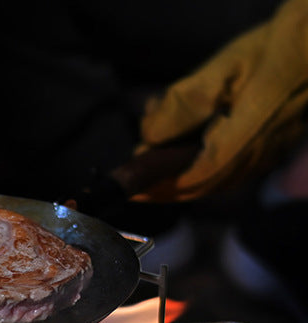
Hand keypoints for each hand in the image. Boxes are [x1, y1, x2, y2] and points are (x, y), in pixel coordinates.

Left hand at [136, 0, 307, 200]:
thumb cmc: (279, 43)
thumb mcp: (223, 68)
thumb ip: (183, 104)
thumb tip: (149, 138)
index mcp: (246, 138)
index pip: (195, 179)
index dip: (161, 188)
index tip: (133, 188)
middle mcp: (260, 154)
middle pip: (203, 186)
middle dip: (165, 186)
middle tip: (138, 177)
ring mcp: (270, 153)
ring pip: (217, 181)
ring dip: (181, 176)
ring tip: (156, 158)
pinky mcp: (275, 147)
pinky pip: (232, 171)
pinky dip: (202, 168)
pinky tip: (186, 151)